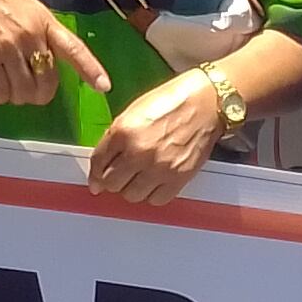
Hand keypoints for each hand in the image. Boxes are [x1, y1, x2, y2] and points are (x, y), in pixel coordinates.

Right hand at [0, 0, 108, 107]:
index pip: (74, 48)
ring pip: (24, 90)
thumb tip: (47, 59)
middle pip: (47, 81)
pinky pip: (0, 90)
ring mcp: (9, 47)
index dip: (90, 69)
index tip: (104, 86)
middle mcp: (31, 35)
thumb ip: (40, 31)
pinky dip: (1, 96)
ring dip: (19, 97)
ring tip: (12, 91)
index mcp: (45, 21)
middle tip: (32, 94)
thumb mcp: (28, 6)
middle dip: (40, 94)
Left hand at [89, 69, 228, 206]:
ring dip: (131, 189)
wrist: (206, 103)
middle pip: (111, 183)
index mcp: (124, 131)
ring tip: (138, 178)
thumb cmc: (171, 102)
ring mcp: (159, 167)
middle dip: (112, 181)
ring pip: (131, 195)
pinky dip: (152, 194)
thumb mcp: (133, 111)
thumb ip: (115, 137)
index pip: (98, 163)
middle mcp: (139, 152)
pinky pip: (156, 200)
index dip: (95, 174)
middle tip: (119, 175)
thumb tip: (103, 163)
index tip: (96, 180)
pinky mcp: (178, 178)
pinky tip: (154, 182)